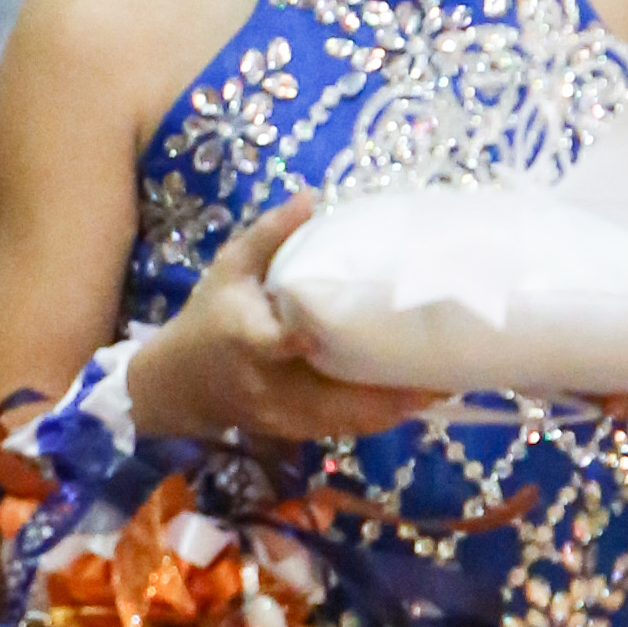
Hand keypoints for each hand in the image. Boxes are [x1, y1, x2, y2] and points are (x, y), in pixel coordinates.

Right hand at [121, 199, 431, 449]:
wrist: (179, 386)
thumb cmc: (207, 319)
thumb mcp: (228, 270)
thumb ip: (268, 236)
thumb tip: (309, 195)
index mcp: (244, 339)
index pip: (269, 343)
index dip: (293, 342)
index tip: (319, 335)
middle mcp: (269, 386)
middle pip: (332, 398)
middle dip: (389, 390)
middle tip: (443, 366)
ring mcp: (286, 415)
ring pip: (349, 420)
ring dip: (399, 406)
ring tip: (447, 380)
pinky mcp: (298, 431)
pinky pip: (349, 428)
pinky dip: (385, 415)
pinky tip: (420, 395)